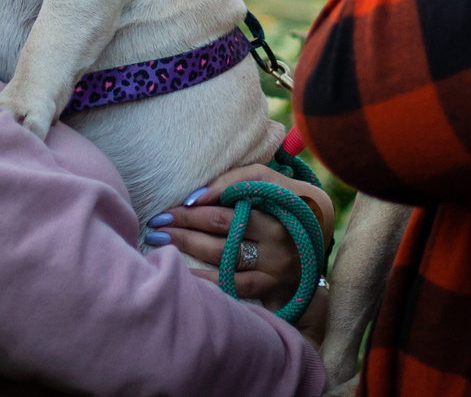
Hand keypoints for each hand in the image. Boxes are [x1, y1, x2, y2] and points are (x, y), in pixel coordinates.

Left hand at [162, 163, 335, 311]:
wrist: (311, 260)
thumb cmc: (285, 216)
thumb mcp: (277, 190)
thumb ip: (241, 182)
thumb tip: (196, 195)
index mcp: (284, 200)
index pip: (245, 188)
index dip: (212, 192)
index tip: (183, 199)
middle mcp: (280, 231)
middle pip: (226, 222)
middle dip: (186, 219)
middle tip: (158, 219)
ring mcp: (276, 262)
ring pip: (224, 251)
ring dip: (188, 244)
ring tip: (160, 240)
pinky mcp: (270, 287)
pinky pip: (232, 284)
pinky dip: (205, 279)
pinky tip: (182, 273)